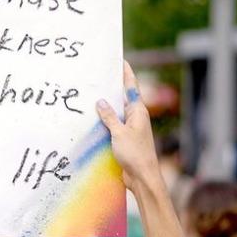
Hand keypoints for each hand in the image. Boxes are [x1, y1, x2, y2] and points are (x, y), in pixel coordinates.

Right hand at [96, 61, 162, 195]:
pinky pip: (113, 125)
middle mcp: (136, 117)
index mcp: (138, 112)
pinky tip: (95, 119)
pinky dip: (104, 120)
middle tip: (102, 74)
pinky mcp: (124, 139)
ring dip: (107, 105)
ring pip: (117, 112)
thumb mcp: (119, 133)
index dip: (126, 73)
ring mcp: (130, 128)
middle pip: (124, 98)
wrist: (142, 176)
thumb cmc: (135, 154)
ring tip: (94, 93)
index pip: (131, 87)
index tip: (121, 60)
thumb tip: (101, 102)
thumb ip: (109, 117)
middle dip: (114, 86)